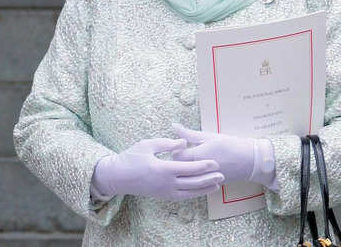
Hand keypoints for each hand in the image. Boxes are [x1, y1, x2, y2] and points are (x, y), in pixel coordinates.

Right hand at [91, 137, 223, 200]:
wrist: (118, 177)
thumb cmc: (131, 157)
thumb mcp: (148, 145)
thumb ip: (167, 143)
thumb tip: (183, 142)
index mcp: (163, 169)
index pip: (188, 168)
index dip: (203, 166)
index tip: (215, 163)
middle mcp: (165, 183)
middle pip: (192, 183)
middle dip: (208, 179)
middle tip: (222, 175)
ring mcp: (164, 192)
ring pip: (189, 193)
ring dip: (204, 189)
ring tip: (217, 185)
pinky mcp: (162, 196)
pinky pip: (182, 197)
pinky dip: (194, 194)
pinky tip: (201, 190)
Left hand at [171, 123, 274, 186]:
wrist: (250, 160)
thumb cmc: (230, 145)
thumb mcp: (209, 137)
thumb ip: (189, 133)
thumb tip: (174, 126)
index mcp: (198, 156)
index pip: (176, 155)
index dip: (176, 148)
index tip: (183, 143)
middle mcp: (199, 170)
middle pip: (179, 166)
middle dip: (180, 158)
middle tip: (187, 150)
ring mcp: (204, 180)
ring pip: (186, 176)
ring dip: (186, 167)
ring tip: (193, 158)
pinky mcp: (209, 184)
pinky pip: (195, 181)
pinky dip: (195, 174)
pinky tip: (200, 167)